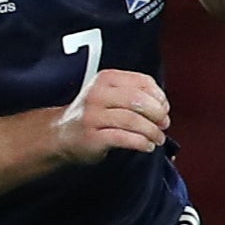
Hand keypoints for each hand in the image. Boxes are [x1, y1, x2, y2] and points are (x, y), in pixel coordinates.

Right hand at [52, 67, 170, 163]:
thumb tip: (162, 106)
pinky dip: (141, 143)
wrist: (60, 136)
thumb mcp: (109, 95)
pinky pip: (124, 138)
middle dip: (158, 114)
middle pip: (138, 100)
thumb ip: (133, 94)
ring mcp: (93, 116)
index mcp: (105, 79)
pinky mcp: (92, 136)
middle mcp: (97, 94)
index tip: (164, 108)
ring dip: (152, 131)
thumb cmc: (92, 116)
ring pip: (133, 120)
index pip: (142, 81)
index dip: (159, 96)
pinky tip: (146, 146)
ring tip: (157, 138)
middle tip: (163, 124)